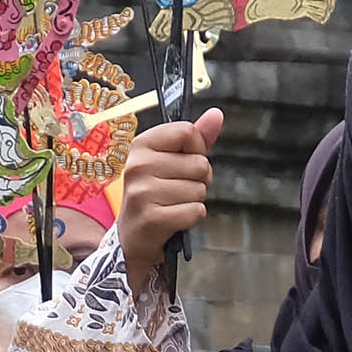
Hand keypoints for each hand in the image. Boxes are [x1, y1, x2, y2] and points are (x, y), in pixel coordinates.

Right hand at [117, 109, 221, 296]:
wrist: (134, 237)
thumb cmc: (156, 194)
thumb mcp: (172, 161)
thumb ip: (196, 137)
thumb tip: (217, 114)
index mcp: (141, 145)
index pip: (187, 132)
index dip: (197, 149)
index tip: (185, 162)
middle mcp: (138, 166)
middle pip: (199, 163)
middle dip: (199, 180)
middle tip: (178, 190)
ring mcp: (142, 193)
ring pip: (199, 190)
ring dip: (194, 200)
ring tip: (173, 204)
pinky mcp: (152, 219)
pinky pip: (196, 211)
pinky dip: (192, 217)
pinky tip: (174, 219)